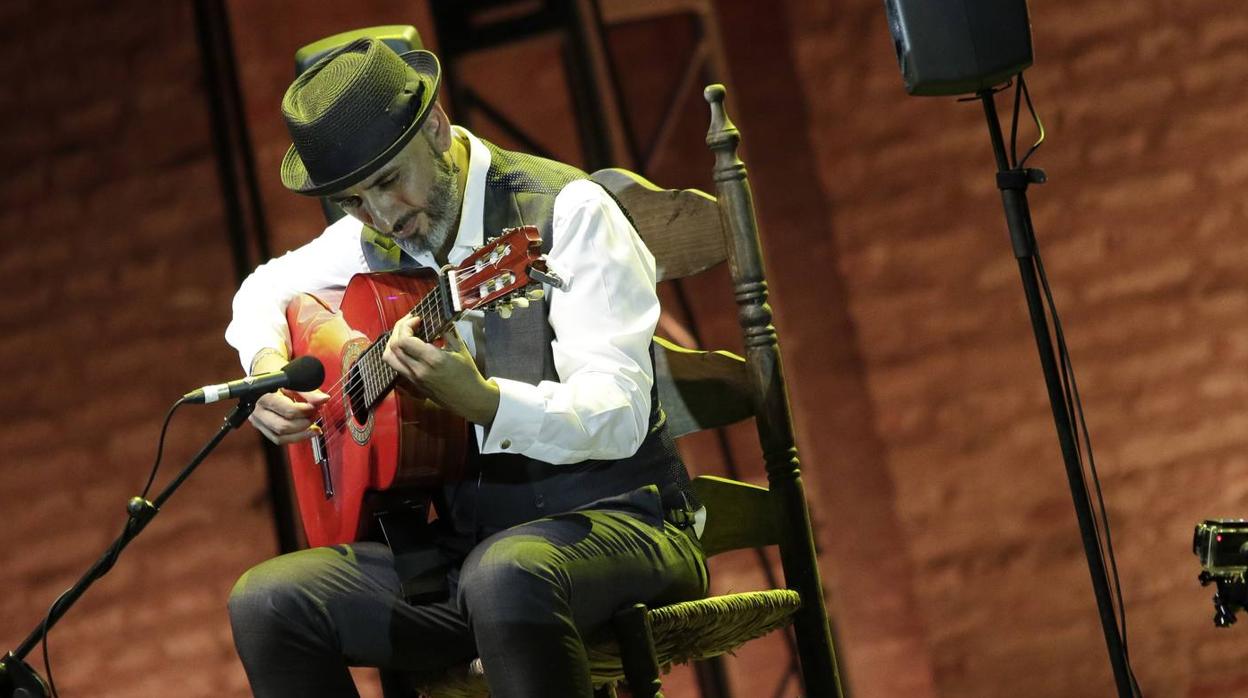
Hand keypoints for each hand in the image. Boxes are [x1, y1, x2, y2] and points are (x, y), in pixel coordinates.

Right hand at [246, 350, 329, 443]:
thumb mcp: (294, 377)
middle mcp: (257, 410)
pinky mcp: (263, 428)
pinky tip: (309, 431)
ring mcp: (258, 421)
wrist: (266, 374)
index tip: (316, 406)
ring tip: (314, 423)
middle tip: (316, 413)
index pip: (287, 410)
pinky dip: (296, 437)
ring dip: (302, 432)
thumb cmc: (279, 373)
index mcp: (263, 395)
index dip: (305, 411)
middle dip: (304, 422)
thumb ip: (309, 390)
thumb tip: (324, 399)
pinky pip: (279, 439)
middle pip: (283, 426)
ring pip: (280, 437)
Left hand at [382, 315, 499, 424]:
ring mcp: (413, 378)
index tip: (417, 319)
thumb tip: (436, 320)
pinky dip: (397, 353)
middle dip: (398, 330)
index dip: (406, 325)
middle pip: (393, 347)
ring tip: (405, 334)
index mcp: (432, 359)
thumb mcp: (460, 349)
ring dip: (393, 342)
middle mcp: (418, 369)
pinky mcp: (413, 384)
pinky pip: (396, 366)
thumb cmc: (468, 373)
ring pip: (389, 358)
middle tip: (410, 322)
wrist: (469, 399)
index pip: (404, 340)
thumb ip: (446, 333)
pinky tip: (408, 347)